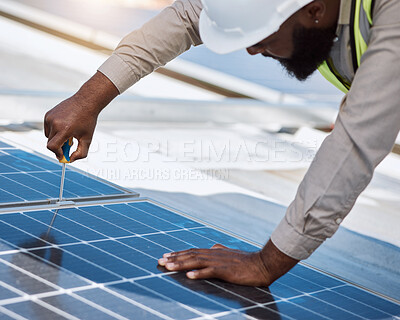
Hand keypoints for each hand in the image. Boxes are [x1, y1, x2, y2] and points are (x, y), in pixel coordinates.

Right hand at [44, 72, 118, 161]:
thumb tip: (70, 160)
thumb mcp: (88, 139)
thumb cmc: (88, 120)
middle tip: (69, 145)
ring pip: (48, 136)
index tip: (63, 156)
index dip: (57, 153)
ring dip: (57, 138)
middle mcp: (55, 123)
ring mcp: (50, 117)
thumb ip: (81, 153)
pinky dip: (54, 131)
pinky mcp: (48, 114)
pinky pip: (48, 128)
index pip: (52, 147)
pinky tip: (65, 126)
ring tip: (69, 134)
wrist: (86, 102)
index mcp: (65, 129)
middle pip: (50, 143)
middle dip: (59, 147)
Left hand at [158, 240, 298, 286]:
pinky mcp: (227, 270)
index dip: (178, 254)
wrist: (263, 264)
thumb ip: (221, 250)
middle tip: (160, 261)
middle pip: (190, 255)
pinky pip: (210, 272)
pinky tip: (189, 276)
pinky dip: (199, 273)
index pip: (192, 251)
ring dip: (181, 265)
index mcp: (214, 252)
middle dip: (174, 258)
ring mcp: (220, 262)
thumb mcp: (231, 253)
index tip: (165, 256)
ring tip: (168, 267)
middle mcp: (214, 254)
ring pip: (196, 262)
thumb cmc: (247, 261)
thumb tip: (213, 246)